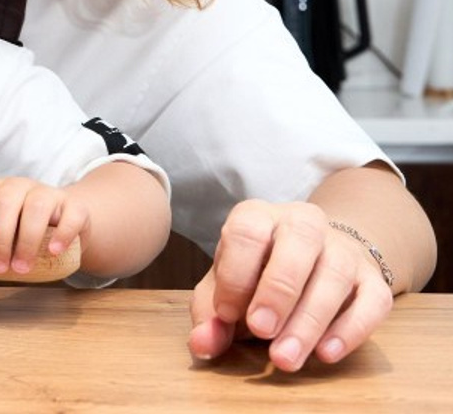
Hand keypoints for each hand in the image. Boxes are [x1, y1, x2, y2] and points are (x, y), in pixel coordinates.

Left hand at [0, 173, 88, 275]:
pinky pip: (70, 214)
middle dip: (0, 236)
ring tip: (22, 267)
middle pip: (6, 200)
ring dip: (27, 240)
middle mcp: (20, 186)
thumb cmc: (21, 230)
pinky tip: (53, 252)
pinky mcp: (75, 207)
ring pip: (36, 206)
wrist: (64, 226)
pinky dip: (62, 234)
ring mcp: (49, 193)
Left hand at [188, 199, 393, 370]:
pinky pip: (373, 300)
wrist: (314, 264)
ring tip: (286, 357)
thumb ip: (210, 315)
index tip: (226, 313)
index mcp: (259, 216)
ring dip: (309, 319)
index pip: (247, 229)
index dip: (235, 272)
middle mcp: (303, 223)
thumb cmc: (258, 277)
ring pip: (335, 272)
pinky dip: (351, 328)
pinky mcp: (373, 280)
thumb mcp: (227, 290)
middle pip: (298, 241)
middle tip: (260, 332)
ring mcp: (343, 249)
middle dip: (277, 290)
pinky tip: (326, 353)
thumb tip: (201, 344)